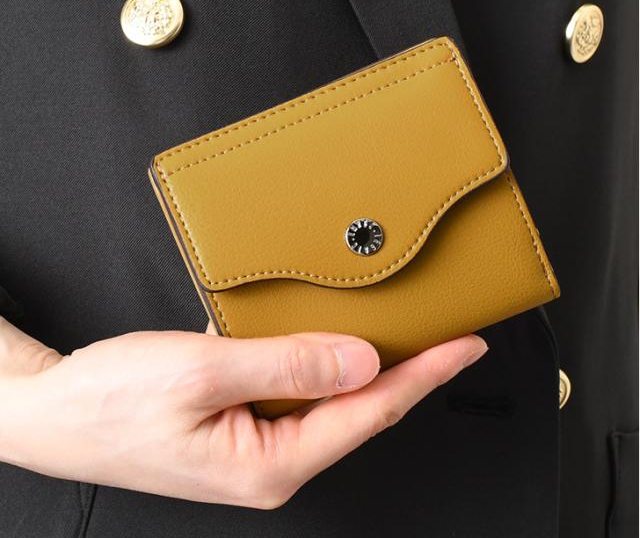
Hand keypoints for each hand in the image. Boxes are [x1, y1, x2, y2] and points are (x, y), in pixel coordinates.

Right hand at [0, 316, 486, 508]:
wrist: (54, 411)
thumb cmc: (112, 401)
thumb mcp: (202, 375)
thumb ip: (287, 365)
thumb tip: (362, 362)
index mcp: (272, 462)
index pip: (371, 411)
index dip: (425, 374)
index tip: (466, 345)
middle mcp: (273, 460)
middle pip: (358, 408)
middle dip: (406, 369)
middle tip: (446, 333)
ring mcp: (256, 443)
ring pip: (327, 396)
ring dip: (362, 362)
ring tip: (402, 330)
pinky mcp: (240, 423)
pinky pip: (294, 388)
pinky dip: (317, 358)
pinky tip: (330, 337)